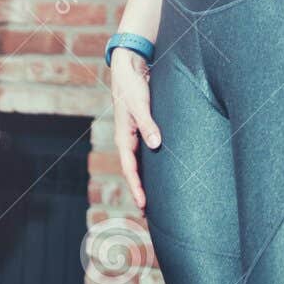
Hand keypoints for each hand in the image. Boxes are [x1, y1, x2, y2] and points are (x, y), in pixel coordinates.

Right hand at [110, 47, 160, 211]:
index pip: (129, 169)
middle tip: (148, 215)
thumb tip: (155, 144)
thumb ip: (148, 124)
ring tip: (154, 204)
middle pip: (133, 173)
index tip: (143, 204)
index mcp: (123, 138)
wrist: (129, 68)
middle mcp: (127, 141)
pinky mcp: (142, 131)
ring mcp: (134, 137)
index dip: (136, 188)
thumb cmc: (132, 86)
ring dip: (145, 184)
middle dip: (140, 193)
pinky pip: (145, 156)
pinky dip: (151, 169)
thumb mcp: (141, 105)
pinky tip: (160, 178)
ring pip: (139, 166)